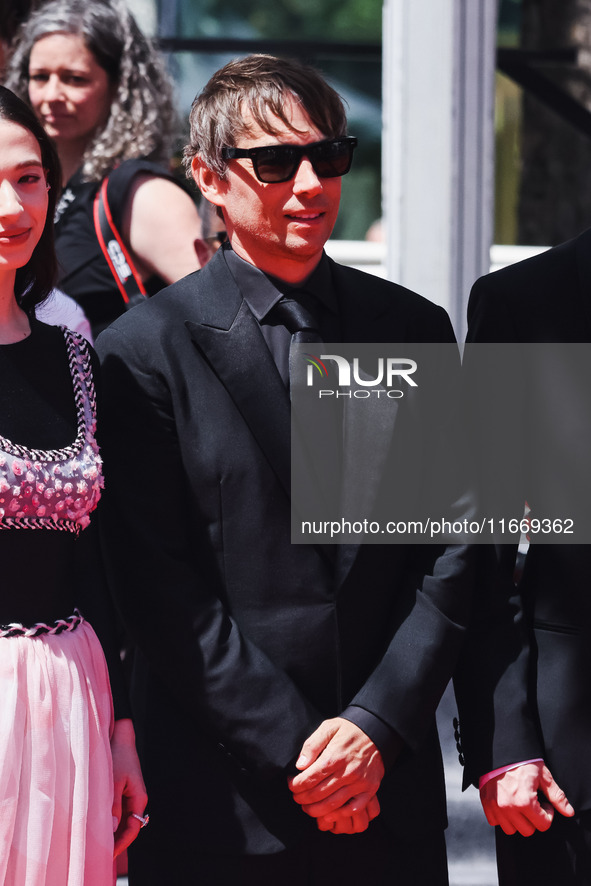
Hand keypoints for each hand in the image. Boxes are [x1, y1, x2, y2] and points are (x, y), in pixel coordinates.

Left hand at [111, 719, 147, 857]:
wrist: (119, 736)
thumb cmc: (117, 756)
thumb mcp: (113, 781)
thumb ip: (113, 806)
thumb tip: (111, 829)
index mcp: (139, 798)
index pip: (133, 829)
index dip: (121, 844)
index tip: (108, 855)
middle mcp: (136, 800)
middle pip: (128, 827)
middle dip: (116, 841)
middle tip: (100, 855)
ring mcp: (129, 796)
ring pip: (122, 821)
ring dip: (111, 832)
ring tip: (96, 845)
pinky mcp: (122, 792)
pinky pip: (117, 812)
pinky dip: (109, 821)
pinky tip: (98, 827)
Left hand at [288, 718, 384, 832]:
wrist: (377, 731)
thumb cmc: (349, 730)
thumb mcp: (328, 728)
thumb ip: (312, 745)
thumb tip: (300, 765)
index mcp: (335, 756)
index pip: (310, 778)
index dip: (296, 785)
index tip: (291, 785)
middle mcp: (348, 772)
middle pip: (318, 794)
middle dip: (302, 799)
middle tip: (296, 797)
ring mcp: (360, 783)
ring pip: (333, 805)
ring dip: (316, 810)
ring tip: (307, 808)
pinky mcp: (370, 790)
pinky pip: (353, 809)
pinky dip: (339, 815)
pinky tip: (328, 813)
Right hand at [480, 761, 574, 835]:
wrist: (499, 749)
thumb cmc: (522, 761)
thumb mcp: (543, 776)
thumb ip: (557, 795)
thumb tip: (569, 812)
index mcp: (525, 802)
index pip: (543, 825)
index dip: (548, 813)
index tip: (543, 802)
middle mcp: (509, 808)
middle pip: (528, 831)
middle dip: (534, 819)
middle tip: (533, 802)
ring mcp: (495, 807)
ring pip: (511, 829)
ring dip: (517, 821)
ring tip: (519, 804)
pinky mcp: (486, 803)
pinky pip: (495, 822)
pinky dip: (502, 817)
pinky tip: (507, 804)